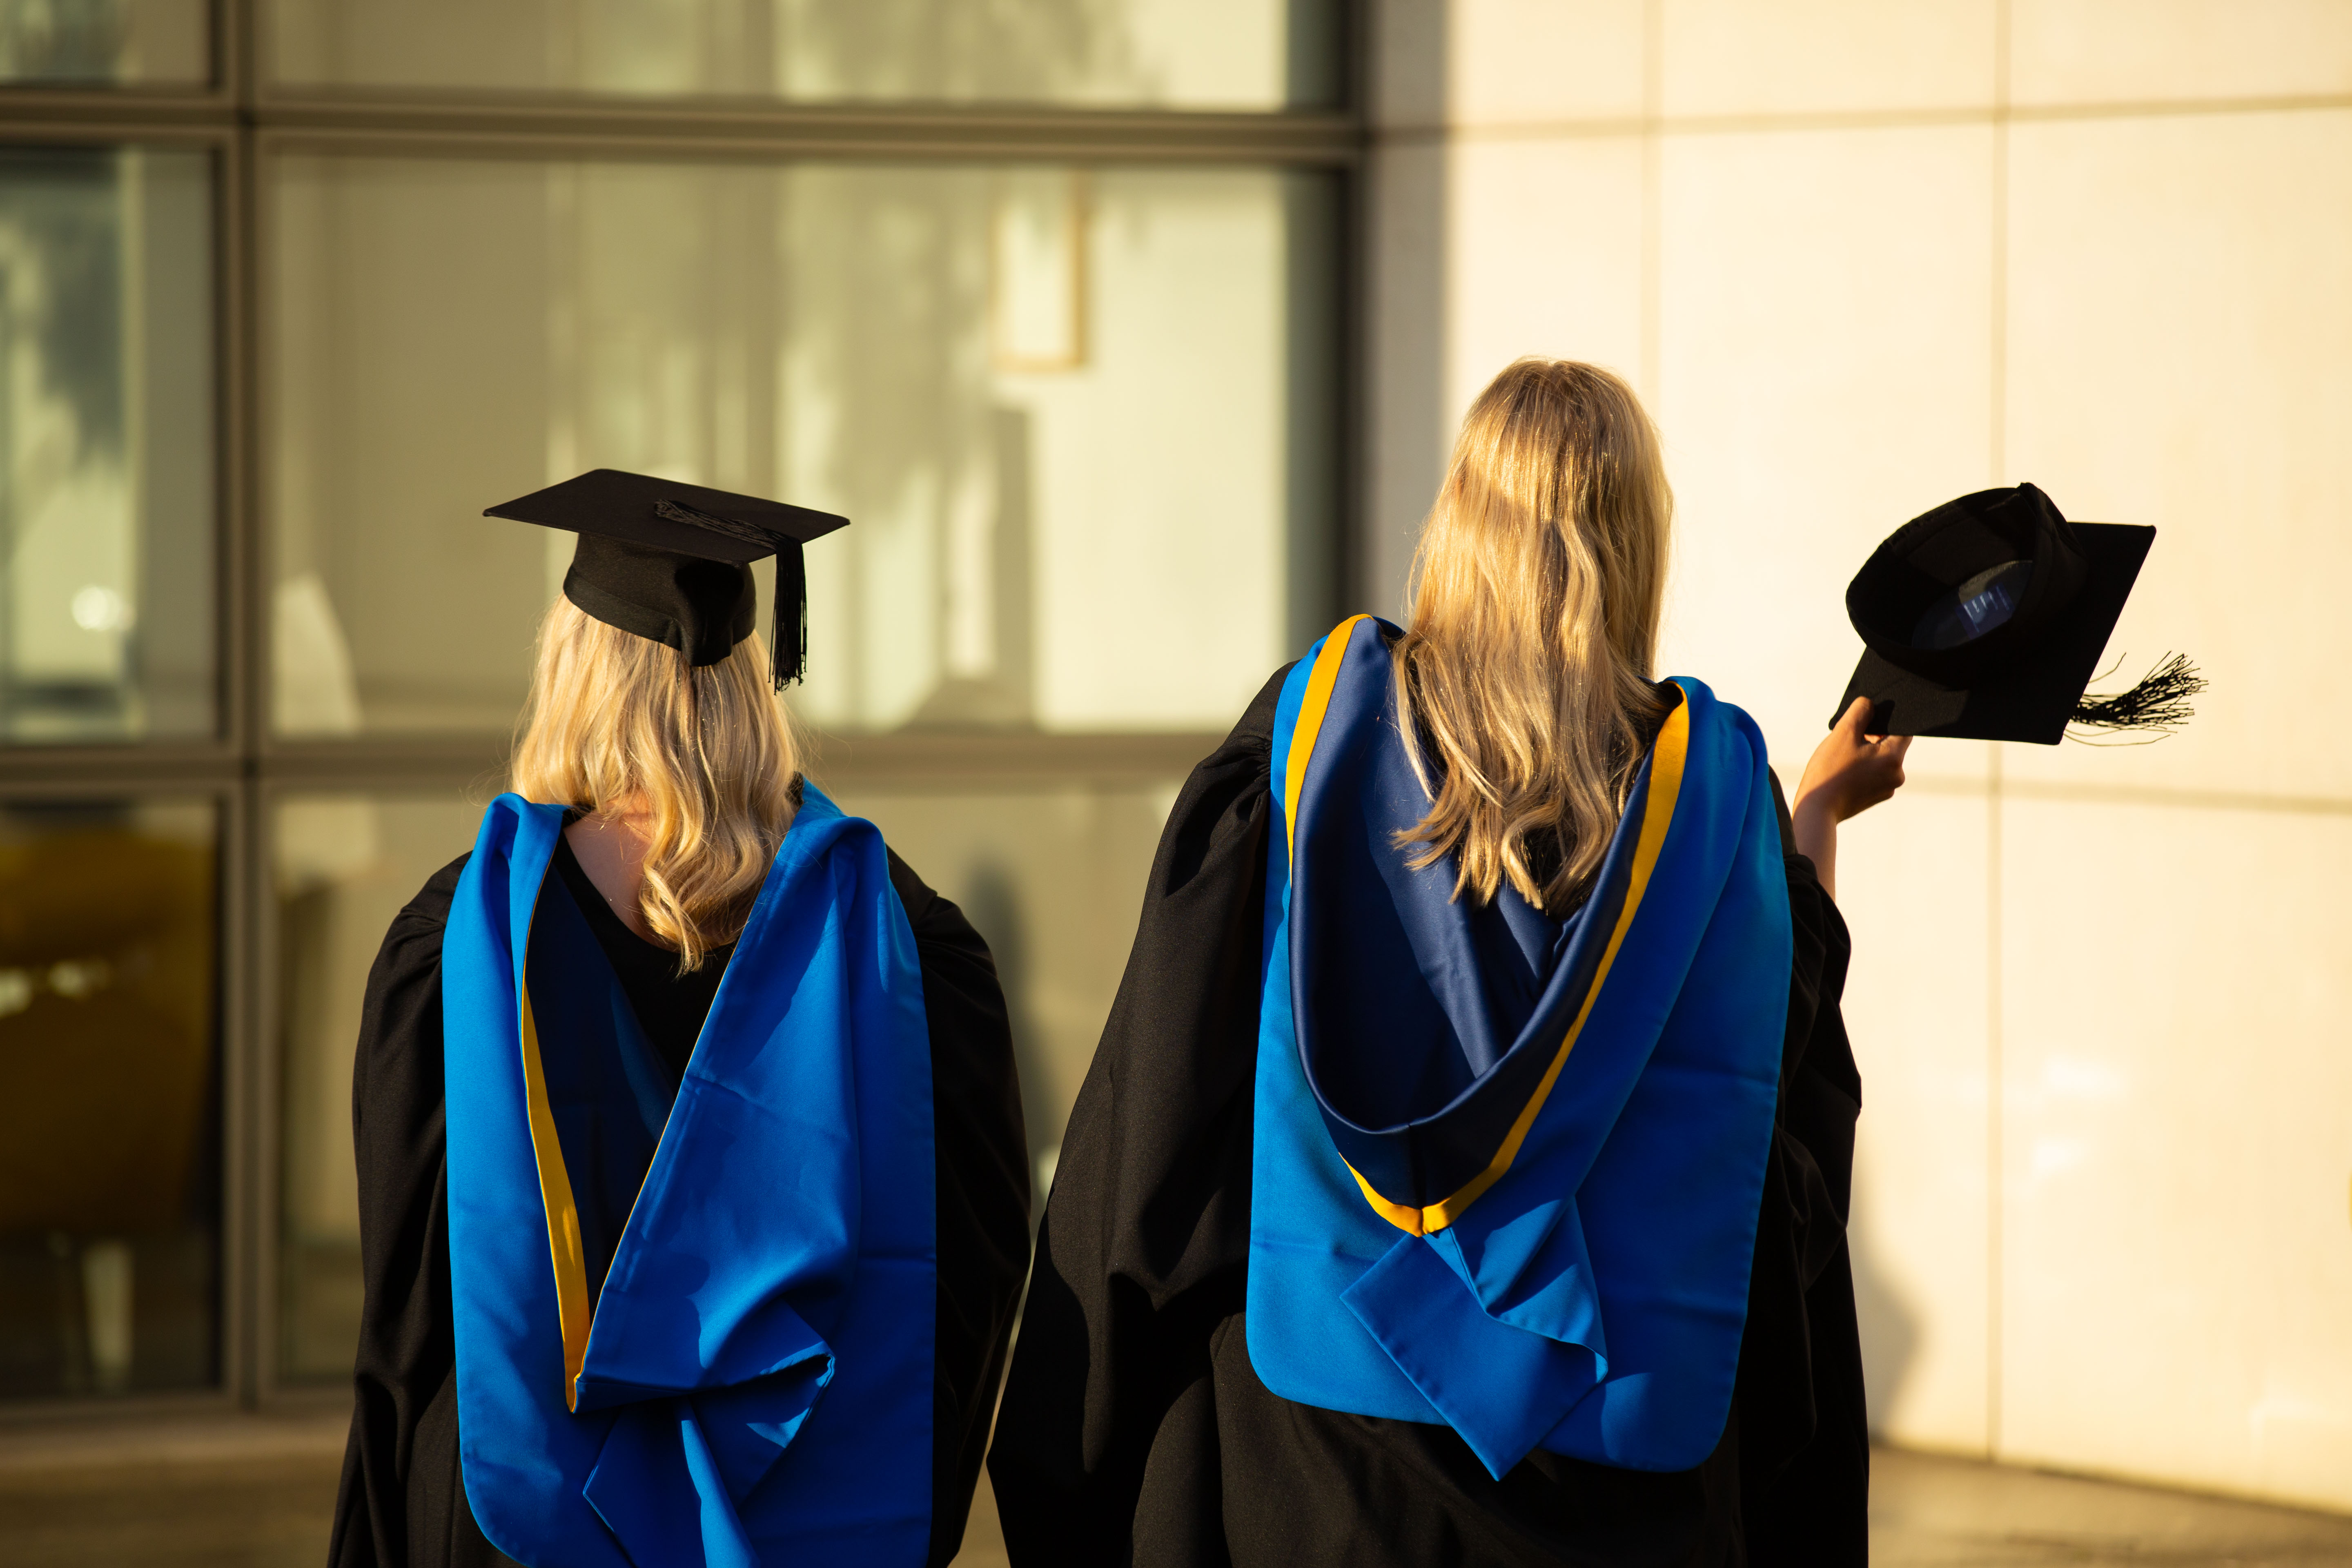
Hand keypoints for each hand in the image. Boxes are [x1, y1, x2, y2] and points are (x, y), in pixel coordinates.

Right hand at [1795, 698, 1911, 825]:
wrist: (1816, 808)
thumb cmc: (1829, 771)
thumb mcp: (1843, 732)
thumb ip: (1861, 711)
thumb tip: (1871, 705)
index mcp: (1893, 757)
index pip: (1903, 728)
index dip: (1884, 721)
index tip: (1865, 724)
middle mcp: (1897, 775)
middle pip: (1890, 744)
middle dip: (1871, 738)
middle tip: (1847, 743)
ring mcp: (1888, 788)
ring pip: (1881, 759)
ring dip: (1865, 753)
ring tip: (1842, 759)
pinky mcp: (1876, 797)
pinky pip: (1875, 774)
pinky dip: (1862, 768)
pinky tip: (1843, 772)